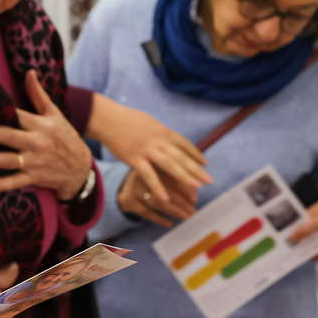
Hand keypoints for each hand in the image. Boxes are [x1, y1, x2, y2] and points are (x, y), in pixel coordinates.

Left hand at [0, 70, 92, 199]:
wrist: (81, 168)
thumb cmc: (64, 137)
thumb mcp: (54, 115)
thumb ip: (38, 95)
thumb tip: (28, 71)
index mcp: (41, 125)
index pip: (20, 116)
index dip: (4, 111)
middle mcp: (37, 143)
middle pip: (11, 137)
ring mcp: (35, 162)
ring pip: (10, 160)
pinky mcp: (35, 177)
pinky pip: (17, 182)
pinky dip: (4, 185)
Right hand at [91, 95, 210, 205]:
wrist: (107, 118)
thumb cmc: (126, 120)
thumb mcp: (149, 123)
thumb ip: (160, 133)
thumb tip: (170, 138)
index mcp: (163, 131)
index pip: (184, 144)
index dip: (196, 154)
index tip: (206, 163)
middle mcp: (159, 140)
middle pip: (182, 157)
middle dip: (197, 170)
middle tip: (209, 180)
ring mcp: (147, 150)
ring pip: (170, 165)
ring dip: (185, 177)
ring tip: (197, 188)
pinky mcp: (134, 158)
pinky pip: (149, 175)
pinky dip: (158, 187)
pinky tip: (165, 198)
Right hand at [118, 168, 198, 227]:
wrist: (125, 187)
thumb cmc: (151, 181)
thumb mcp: (161, 175)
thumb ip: (177, 181)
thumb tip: (194, 195)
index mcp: (153, 164)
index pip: (172, 176)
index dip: (185, 188)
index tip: (195, 199)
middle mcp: (142, 174)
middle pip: (165, 189)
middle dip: (181, 201)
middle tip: (192, 210)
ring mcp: (133, 187)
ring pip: (156, 201)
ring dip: (173, 211)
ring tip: (185, 216)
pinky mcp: (128, 200)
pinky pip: (146, 212)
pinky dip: (159, 219)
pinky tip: (170, 223)